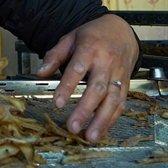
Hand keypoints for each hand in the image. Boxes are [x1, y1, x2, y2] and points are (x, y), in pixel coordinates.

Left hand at [36, 14, 138, 143]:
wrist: (121, 30)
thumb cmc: (93, 35)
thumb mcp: (70, 38)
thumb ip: (54, 56)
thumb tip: (41, 73)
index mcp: (90, 49)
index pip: (77, 69)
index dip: (67, 87)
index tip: (57, 103)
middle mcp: (106, 63)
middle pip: (97, 89)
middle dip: (85, 110)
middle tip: (73, 126)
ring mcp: (118, 74)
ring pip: (112, 99)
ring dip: (101, 120)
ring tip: (90, 137)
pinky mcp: (126, 83)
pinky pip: (121, 103)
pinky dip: (112, 119)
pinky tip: (102, 130)